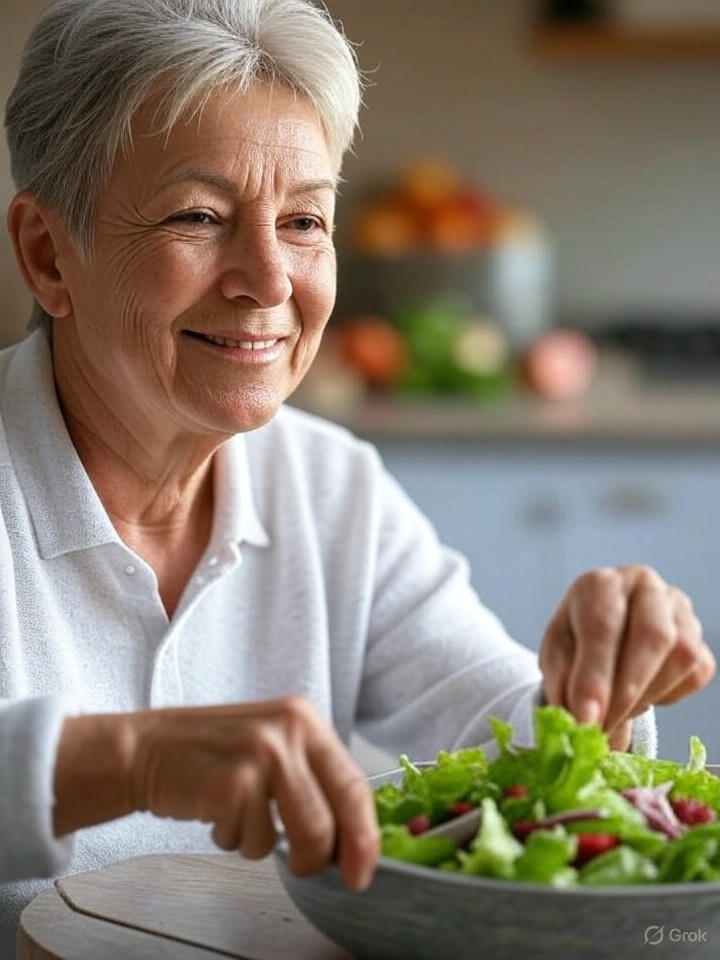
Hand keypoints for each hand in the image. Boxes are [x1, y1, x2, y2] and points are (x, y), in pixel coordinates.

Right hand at [54, 696, 378, 890]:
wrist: (146, 748)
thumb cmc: (213, 755)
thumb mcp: (273, 746)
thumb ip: (312, 779)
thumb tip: (351, 839)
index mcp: (306, 719)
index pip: (354, 784)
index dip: (365, 836)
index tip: (365, 871)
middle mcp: (289, 730)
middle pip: (331, 819)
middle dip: (321, 858)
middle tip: (305, 868)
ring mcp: (261, 755)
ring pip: (298, 837)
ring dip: (267, 845)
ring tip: (243, 820)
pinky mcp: (233, 783)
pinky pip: (251, 841)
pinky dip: (233, 840)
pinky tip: (216, 811)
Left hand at [539, 565, 714, 748]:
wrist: (602, 636)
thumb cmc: (576, 641)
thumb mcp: (556, 656)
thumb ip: (563, 681)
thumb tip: (580, 718)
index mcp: (601, 584)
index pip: (602, 626)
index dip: (594, 677)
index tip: (585, 718)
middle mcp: (645, 586)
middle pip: (653, 637)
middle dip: (625, 693)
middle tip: (602, 728)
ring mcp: (679, 610)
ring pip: (681, 657)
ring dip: (646, 697)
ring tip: (614, 712)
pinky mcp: (699, 638)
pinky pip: (696, 674)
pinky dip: (667, 696)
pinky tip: (641, 694)